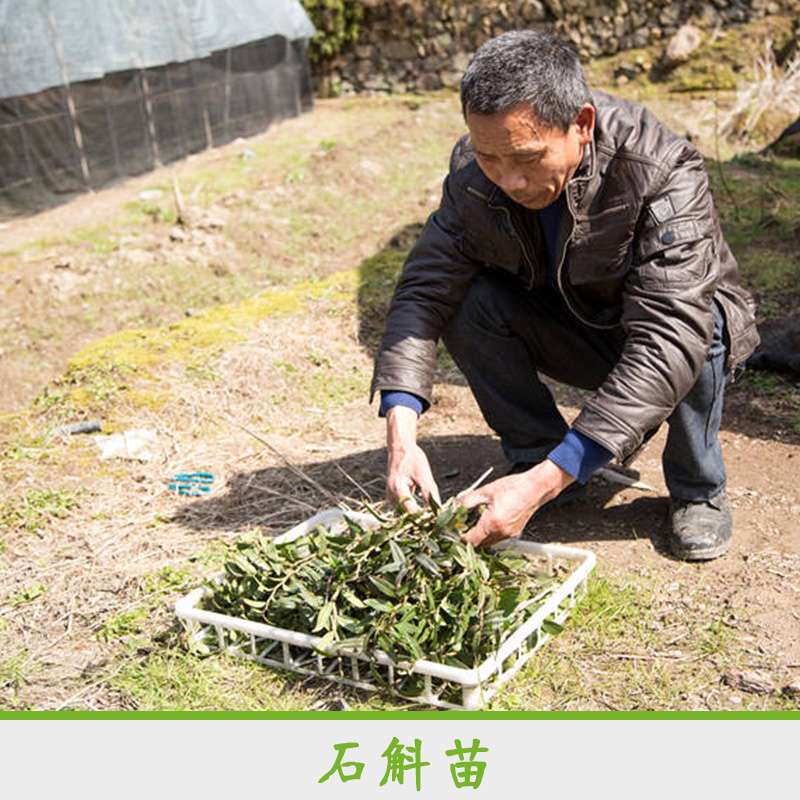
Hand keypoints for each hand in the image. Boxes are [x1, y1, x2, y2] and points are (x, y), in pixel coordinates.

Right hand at [385, 405, 440, 511]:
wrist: (400, 448)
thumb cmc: (412, 458)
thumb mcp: (423, 473)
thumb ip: (430, 492)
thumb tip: (439, 509)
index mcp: (397, 489)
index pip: (411, 512)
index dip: (425, 519)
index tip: (439, 521)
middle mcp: (391, 496)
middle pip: (407, 516)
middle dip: (422, 520)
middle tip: (439, 521)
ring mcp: (391, 497)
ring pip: (406, 515)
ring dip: (419, 517)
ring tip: (435, 518)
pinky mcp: (394, 497)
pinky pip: (405, 509)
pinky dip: (415, 511)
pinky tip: (427, 512)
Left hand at [459, 460, 574, 547]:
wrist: (536, 488)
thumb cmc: (514, 487)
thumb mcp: (486, 491)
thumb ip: (467, 501)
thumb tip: (454, 507)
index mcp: (492, 523)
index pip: (470, 540)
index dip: (460, 537)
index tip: (454, 529)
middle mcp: (501, 532)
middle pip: (479, 544)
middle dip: (469, 536)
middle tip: (462, 525)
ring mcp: (509, 534)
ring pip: (489, 542)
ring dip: (480, 536)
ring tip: (474, 521)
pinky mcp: (515, 532)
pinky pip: (498, 538)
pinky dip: (490, 533)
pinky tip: (487, 520)